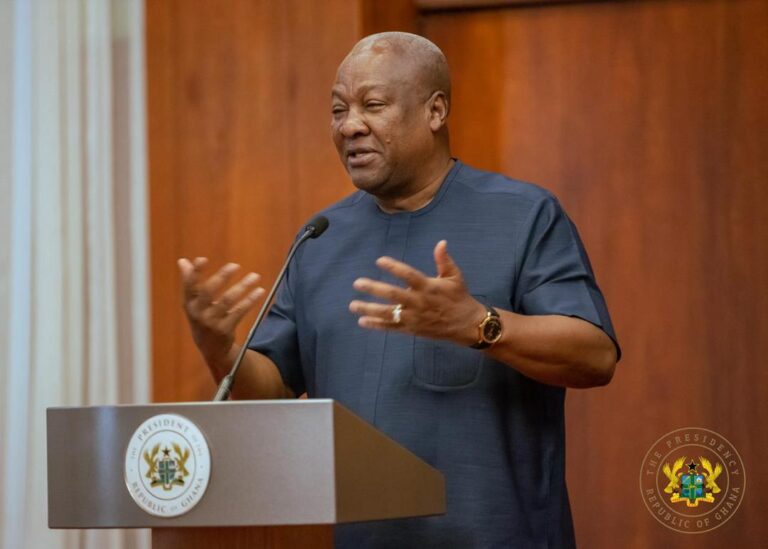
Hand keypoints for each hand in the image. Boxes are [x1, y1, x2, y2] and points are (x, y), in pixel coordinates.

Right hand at [178, 257, 264, 363]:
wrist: (211, 349)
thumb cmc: (203, 319)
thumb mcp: (194, 304)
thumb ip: (190, 283)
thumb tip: (183, 261)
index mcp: (189, 304)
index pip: (189, 285)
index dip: (195, 272)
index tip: (203, 259)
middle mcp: (198, 313)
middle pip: (208, 292)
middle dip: (222, 277)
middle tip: (235, 265)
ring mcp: (211, 322)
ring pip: (227, 300)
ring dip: (242, 286)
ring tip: (255, 276)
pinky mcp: (225, 330)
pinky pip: (239, 312)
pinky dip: (250, 300)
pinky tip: (259, 291)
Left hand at [349, 240, 485, 345]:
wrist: (467, 324)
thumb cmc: (459, 297)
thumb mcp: (455, 276)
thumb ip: (444, 260)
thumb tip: (441, 243)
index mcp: (428, 287)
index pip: (408, 275)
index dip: (394, 267)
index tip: (379, 260)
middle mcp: (418, 302)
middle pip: (393, 295)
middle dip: (374, 288)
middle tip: (357, 283)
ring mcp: (414, 317)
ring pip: (388, 313)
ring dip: (369, 309)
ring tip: (353, 305)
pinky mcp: (412, 329)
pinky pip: (392, 327)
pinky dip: (377, 325)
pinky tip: (362, 321)